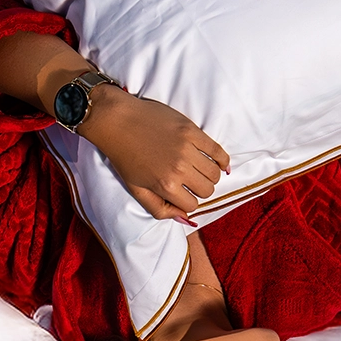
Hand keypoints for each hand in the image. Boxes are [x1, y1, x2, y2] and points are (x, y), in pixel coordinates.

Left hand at [77, 88, 230, 222]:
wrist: (118, 121)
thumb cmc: (124, 156)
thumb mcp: (136, 189)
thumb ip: (159, 209)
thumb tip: (185, 219)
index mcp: (166, 185)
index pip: (193, 204)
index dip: (188, 201)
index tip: (182, 194)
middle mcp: (180, 168)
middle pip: (207, 190)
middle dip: (200, 190)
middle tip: (190, 182)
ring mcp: (188, 148)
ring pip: (214, 172)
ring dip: (209, 176)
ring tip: (200, 171)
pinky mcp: (192, 130)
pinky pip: (218, 150)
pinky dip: (222, 160)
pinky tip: (220, 164)